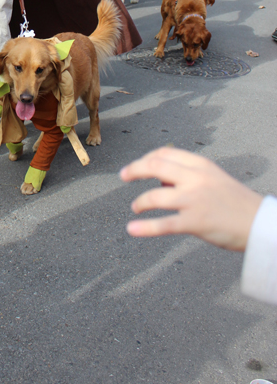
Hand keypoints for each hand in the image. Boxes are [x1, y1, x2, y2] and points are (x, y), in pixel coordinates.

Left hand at [120, 148, 262, 251]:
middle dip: (134, 170)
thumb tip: (160, 183)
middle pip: (154, 166)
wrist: (260, 223)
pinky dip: (144, 227)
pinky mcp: (195, 222)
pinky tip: (132, 229)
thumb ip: (188, 176)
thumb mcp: (213, 178)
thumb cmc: (235, 202)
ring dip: (140, 202)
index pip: (164, 154)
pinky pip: (163, 224)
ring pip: (155, 197)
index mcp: (200, 164)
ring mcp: (194, 200)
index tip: (137, 166)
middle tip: (124, 176)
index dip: (146, 158)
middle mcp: (195, 178)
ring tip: (136, 208)